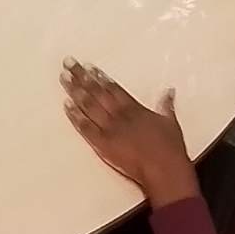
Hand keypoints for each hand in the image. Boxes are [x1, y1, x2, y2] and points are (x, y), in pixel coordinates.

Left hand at [61, 59, 198, 207]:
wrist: (163, 170)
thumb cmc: (170, 149)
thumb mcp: (170, 123)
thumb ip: (166, 106)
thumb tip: (168, 91)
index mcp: (134, 109)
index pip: (113, 88)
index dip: (100, 76)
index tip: (89, 66)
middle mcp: (119, 115)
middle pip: (97, 91)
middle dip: (82, 76)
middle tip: (69, 63)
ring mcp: (110, 129)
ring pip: (88, 105)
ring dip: (75, 90)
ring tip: (64, 77)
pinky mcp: (103, 144)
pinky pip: (85, 128)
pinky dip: (75, 116)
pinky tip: (66, 105)